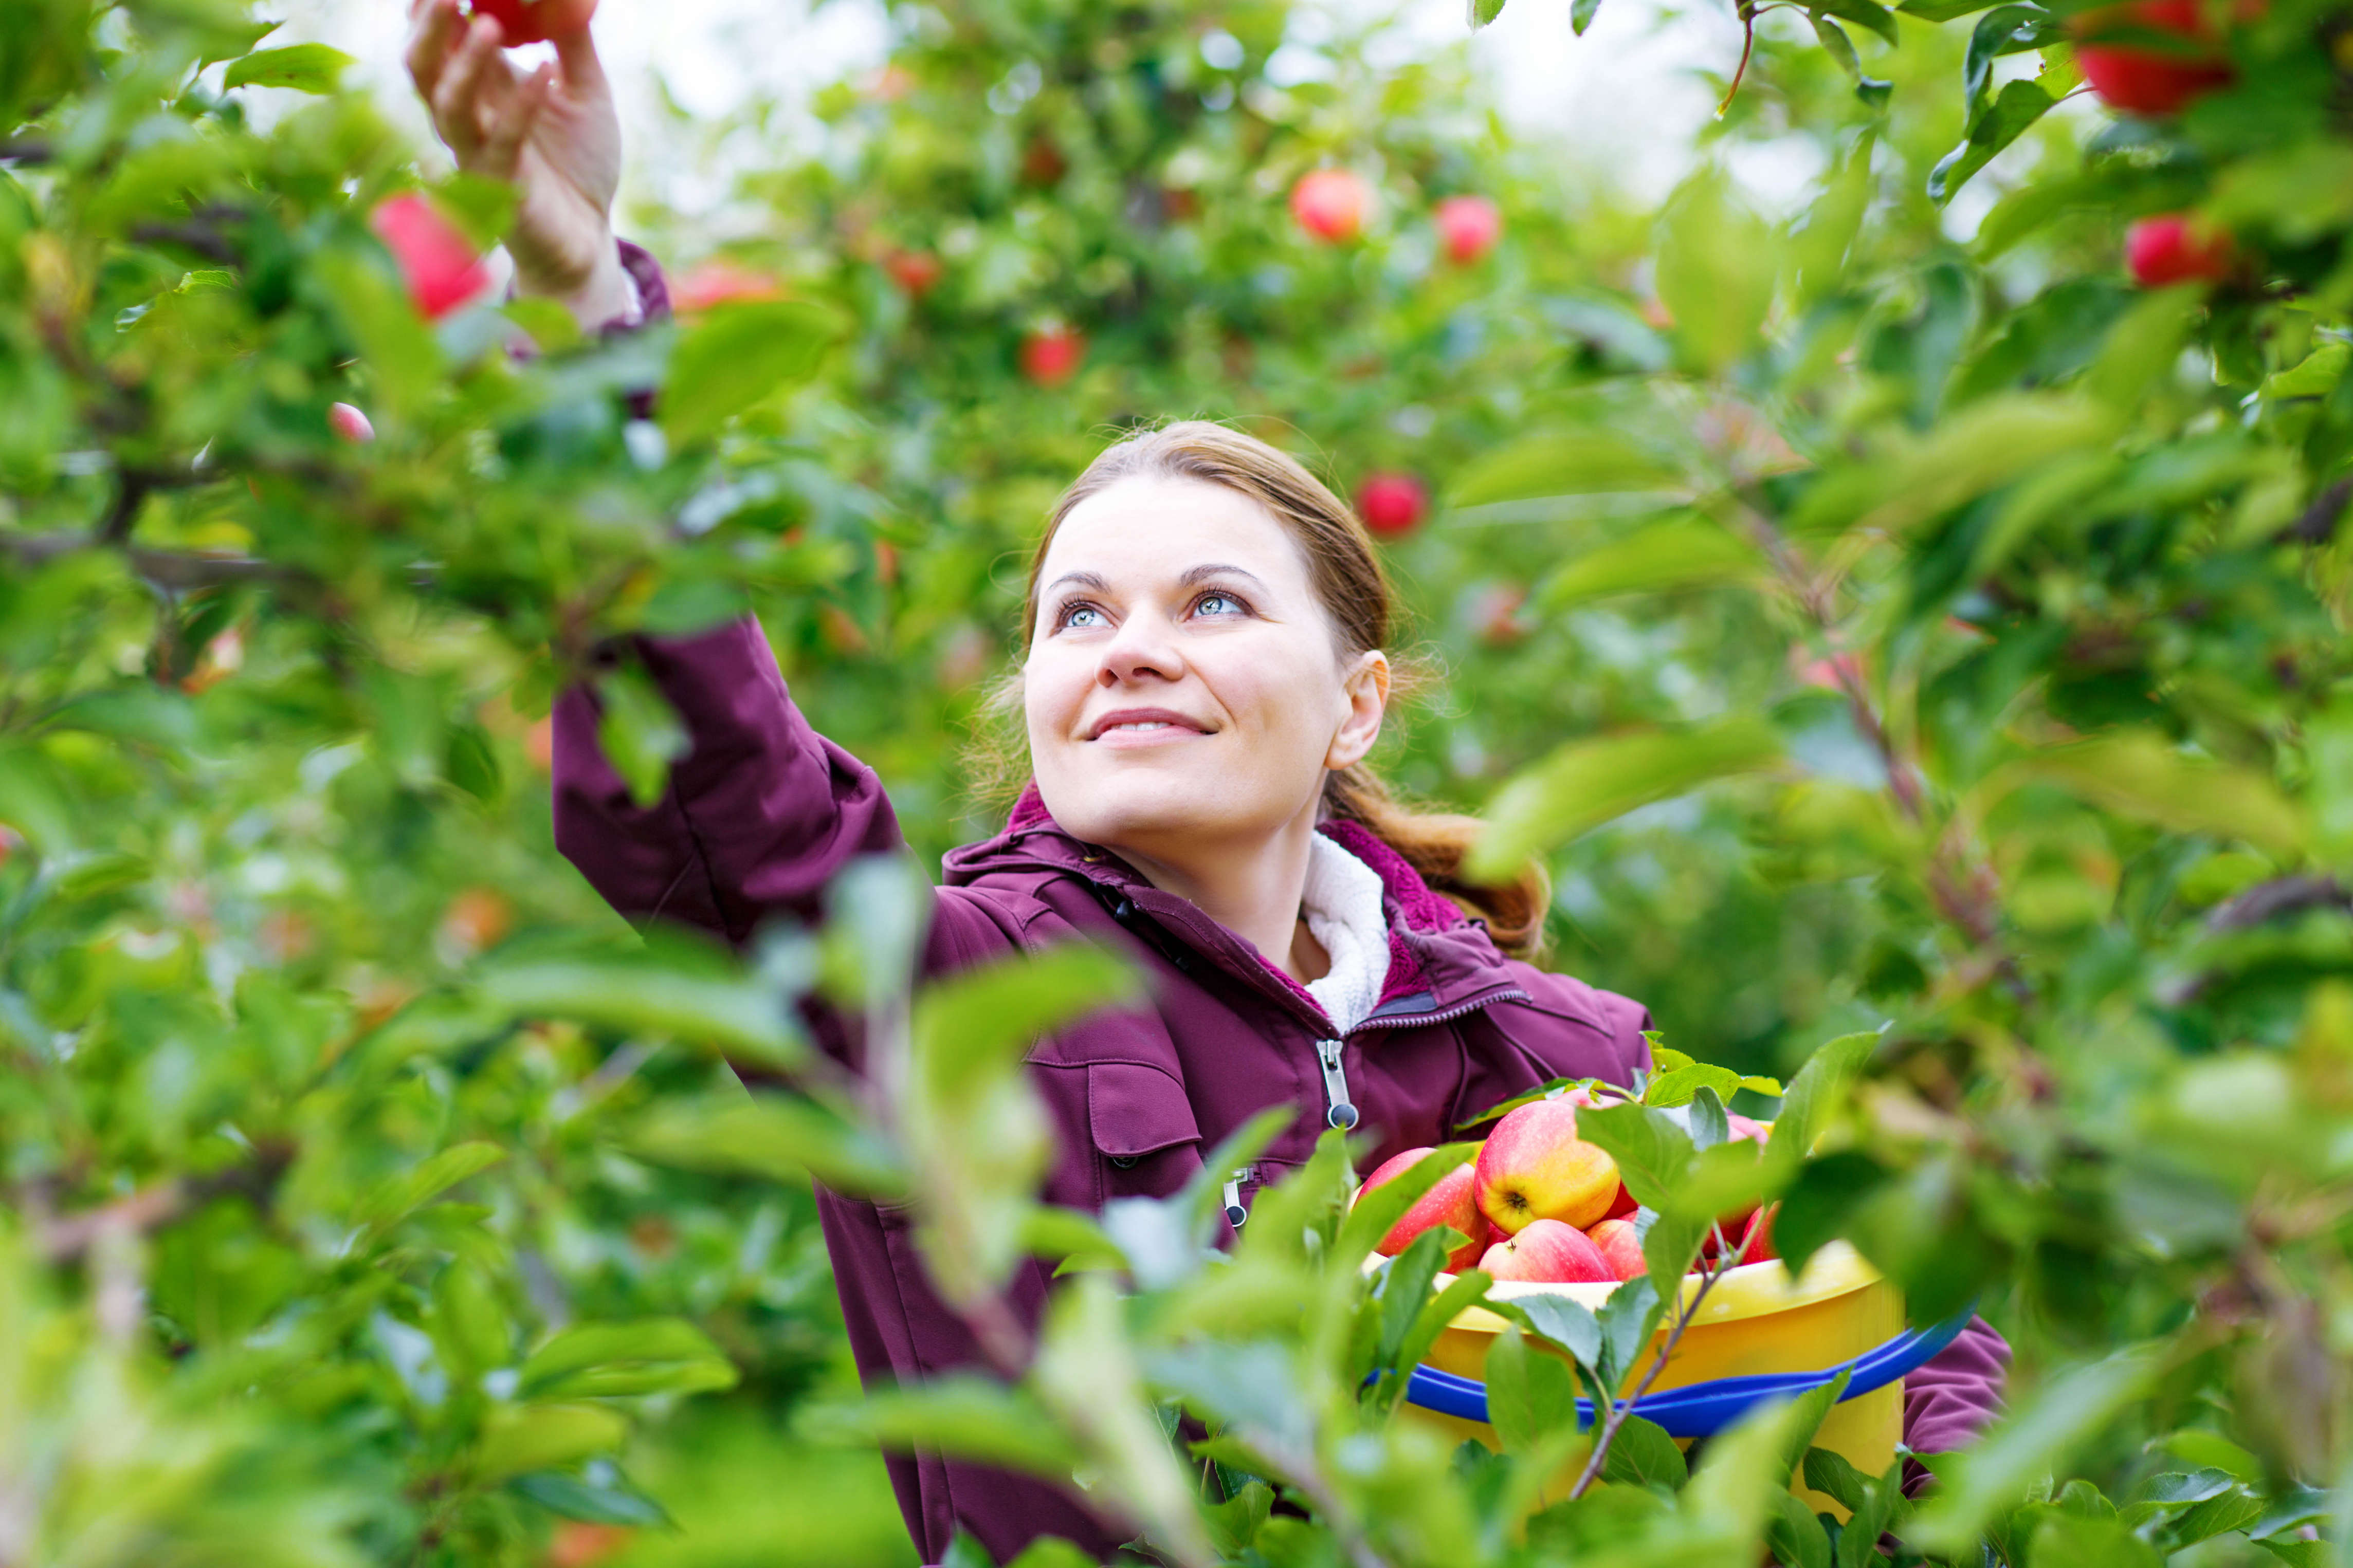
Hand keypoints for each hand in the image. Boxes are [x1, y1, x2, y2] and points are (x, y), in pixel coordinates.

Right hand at [404, 0, 628, 321]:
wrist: (588, 236)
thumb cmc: (579, 163)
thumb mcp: (583, 91)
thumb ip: (571, 42)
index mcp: (476, 86)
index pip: (439, 38)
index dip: (433, 10)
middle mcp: (465, 116)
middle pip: (423, 65)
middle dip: (429, 26)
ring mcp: (476, 152)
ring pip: (448, 103)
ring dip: (465, 62)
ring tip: (490, 25)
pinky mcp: (499, 186)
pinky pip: (502, 141)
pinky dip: (523, 104)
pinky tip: (546, 72)